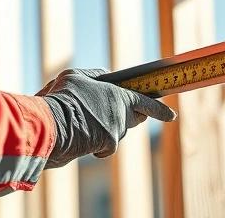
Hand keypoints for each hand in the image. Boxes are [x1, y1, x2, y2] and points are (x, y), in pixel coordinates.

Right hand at [37, 68, 175, 167]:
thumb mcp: (76, 76)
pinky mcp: (106, 148)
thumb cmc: (64, 97)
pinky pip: (105, 146)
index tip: (172, 115)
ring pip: (117, 131)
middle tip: (116, 112)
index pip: (146, 103)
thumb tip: (104, 78)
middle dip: (130, 115)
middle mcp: (122, 117)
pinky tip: (82, 135)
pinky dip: (96, 142)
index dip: (160, 109)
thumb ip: (95, 76)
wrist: (53, 126)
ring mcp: (115, 134)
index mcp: (119, 96)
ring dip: (107, 127)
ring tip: (86, 119)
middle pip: (134, 118)